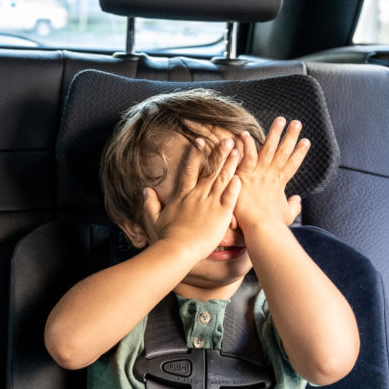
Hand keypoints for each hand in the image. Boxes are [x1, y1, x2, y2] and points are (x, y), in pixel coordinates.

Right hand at [140, 137, 241, 259]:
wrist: (177, 249)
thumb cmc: (166, 237)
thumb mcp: (154, 219)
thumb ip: (150, 203)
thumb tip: (146, 190)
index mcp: (183, 196)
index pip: (189, 170)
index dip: (195, 155)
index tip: (200, 141)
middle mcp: (197, 195)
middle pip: (210, 170)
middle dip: (219, 154)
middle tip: (227, 140)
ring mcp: (210, 203)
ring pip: (222, 179)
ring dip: (230, 164)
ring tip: (238, 151)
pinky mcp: (221, 214)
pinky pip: (230, 197)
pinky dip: (236, 186)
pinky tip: (242, 175)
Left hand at [235, 117, 308, 230]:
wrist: (261, 228)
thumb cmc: (273, 225)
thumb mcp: (286, 215)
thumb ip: (293, 206)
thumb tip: (297, 200)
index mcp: (280, 184)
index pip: (292, 164)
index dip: (299, 153)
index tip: (307, 141)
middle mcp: (271, 175)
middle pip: (283, 152)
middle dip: (291, 137)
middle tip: (297, 122)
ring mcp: (259, 174)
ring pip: (268, 149)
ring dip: (275, 134)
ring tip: (281, 119)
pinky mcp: (245, 176)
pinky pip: (246, 157)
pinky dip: (246, 146)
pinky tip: (245, 133)